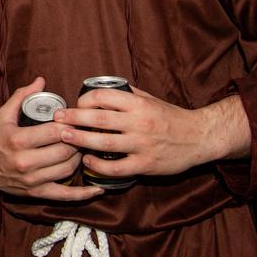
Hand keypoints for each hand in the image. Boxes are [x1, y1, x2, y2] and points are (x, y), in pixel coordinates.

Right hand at [0, 77, 101, 201]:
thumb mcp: (3, 116)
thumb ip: (21, 97)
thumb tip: (41, 80)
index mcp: (18, 140)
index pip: (55, 131)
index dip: (71, 124)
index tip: (77, 119)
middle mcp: (25, 162)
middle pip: (65, 151)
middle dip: (78, 141)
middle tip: (82, 133)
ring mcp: (32, 180)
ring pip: (68, 169)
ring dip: (79, 158)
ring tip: (81, 148)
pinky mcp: (36, 193)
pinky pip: (65, 196)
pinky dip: (84, 194)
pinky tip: (97, 188)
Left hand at [55, 88, 249, 177]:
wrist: (200, 137)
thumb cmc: (171, 117)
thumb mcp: (150, 98)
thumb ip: (127, 94)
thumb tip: (100, 89)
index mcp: (138, 103)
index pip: (103, 96)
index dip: (84, 100)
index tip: (75, 104)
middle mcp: (139, 122)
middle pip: (98, 119)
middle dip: (73, 118)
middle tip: (56, 119)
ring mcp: (142, 145)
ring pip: (103, 143)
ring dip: (79, 140)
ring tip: (63, 137)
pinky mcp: (145, 165)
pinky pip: (116, 167)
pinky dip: (98, 165)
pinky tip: (87, 161)